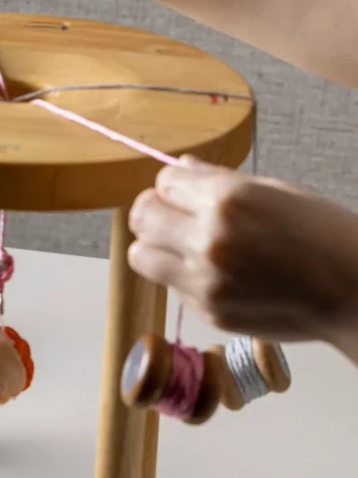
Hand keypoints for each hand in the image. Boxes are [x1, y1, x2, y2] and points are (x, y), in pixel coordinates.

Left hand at [127, 156, 357, 349]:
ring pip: (140, 256)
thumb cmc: (322, 234)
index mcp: (227, 200)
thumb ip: (218, 181)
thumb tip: (180, 167)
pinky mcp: (207, 310)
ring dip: (155, 246)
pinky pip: (170, 286)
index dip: (173, 185)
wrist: (353, 290)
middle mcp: (208, 239)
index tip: (184, 192)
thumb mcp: (275, 191)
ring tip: (182, 245)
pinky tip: (214, 272)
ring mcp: (204, 279)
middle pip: (141, 216)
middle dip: (153, 211)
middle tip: (172, 216)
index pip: (163, 182)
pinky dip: (181, 276)